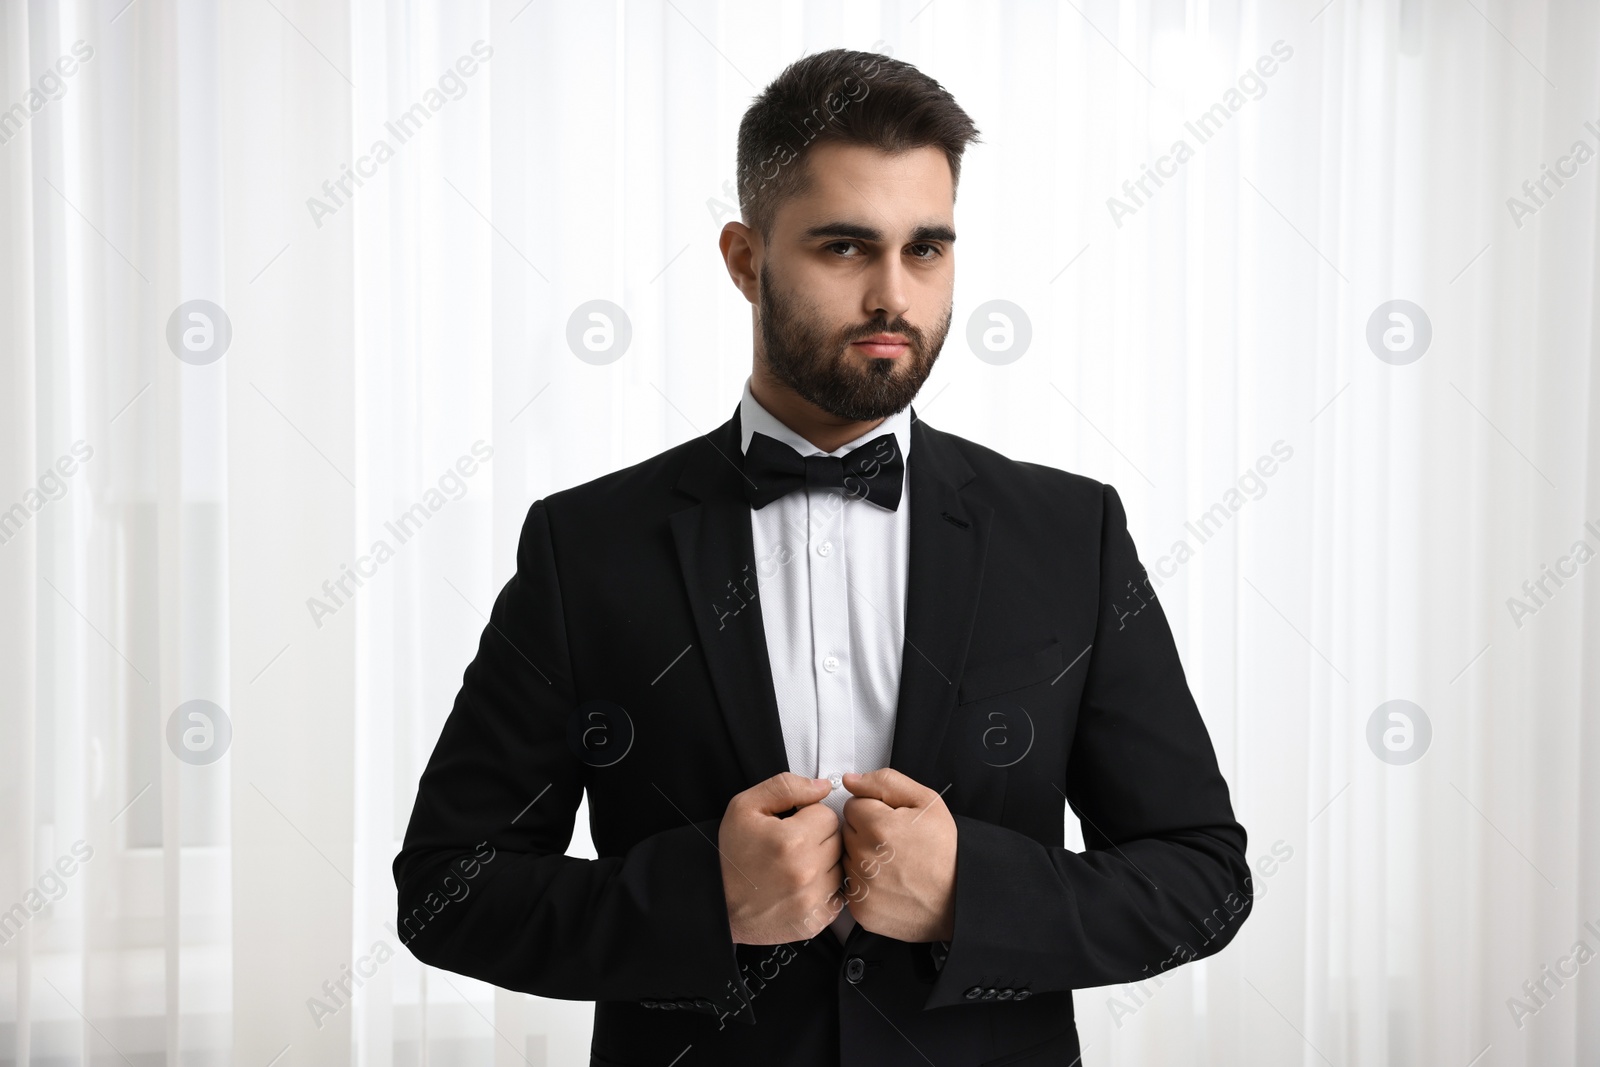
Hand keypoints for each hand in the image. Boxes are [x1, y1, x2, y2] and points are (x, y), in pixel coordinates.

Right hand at [718, 772, 846, 944]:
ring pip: (840, 867)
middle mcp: (806, 871)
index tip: (791, 826)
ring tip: (795, 866)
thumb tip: (824, 786)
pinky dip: (824, 889)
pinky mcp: (816, 921)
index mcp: (791, 840)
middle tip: (791, 847)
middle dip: (818, 838)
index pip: (828, 815)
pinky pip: (838, 895)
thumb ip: (786, 787)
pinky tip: (801, 887)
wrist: (718, 904)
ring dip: (824, 864)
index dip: (809, 817)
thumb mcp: (746, 807)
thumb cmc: (731, 855)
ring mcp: (812, 899)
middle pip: (837, 840)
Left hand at [840, 768, 956, 942]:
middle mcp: (864, 857)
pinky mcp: (860, 909)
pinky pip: (850, 886)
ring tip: (893, 864)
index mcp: (878, 826)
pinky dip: (864, 883)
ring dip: (863, 857)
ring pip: (847, 858)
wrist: (958, 897)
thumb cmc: (945, 850)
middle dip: (866, 832)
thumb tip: (851, 780)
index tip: (892, 822)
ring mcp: (861, 886)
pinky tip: (887, 883)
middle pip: (847, 831)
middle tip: (895, 843)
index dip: (874, 810)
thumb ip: (885, 782)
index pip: (852, 805)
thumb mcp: (926, 801)